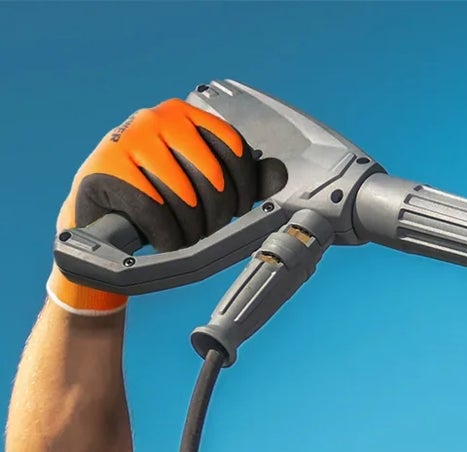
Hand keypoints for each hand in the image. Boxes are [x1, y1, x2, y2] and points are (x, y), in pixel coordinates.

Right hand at [52, 99, 258, 314]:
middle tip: (203, 230)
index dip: (244, 192)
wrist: (102, 215)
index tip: (237, 211)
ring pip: (185, 198)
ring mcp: (131, 138)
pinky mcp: (109, 166)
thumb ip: (241, 178)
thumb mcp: (201, 182)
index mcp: (186, 116)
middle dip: (216, 217)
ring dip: (189, 231)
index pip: (235, 150)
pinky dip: (165, 236)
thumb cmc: (159, 197)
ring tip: (178, 233)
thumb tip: (280, 174)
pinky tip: (159, 237)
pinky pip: (156, 212)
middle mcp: (158, 118)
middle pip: (213, 178)